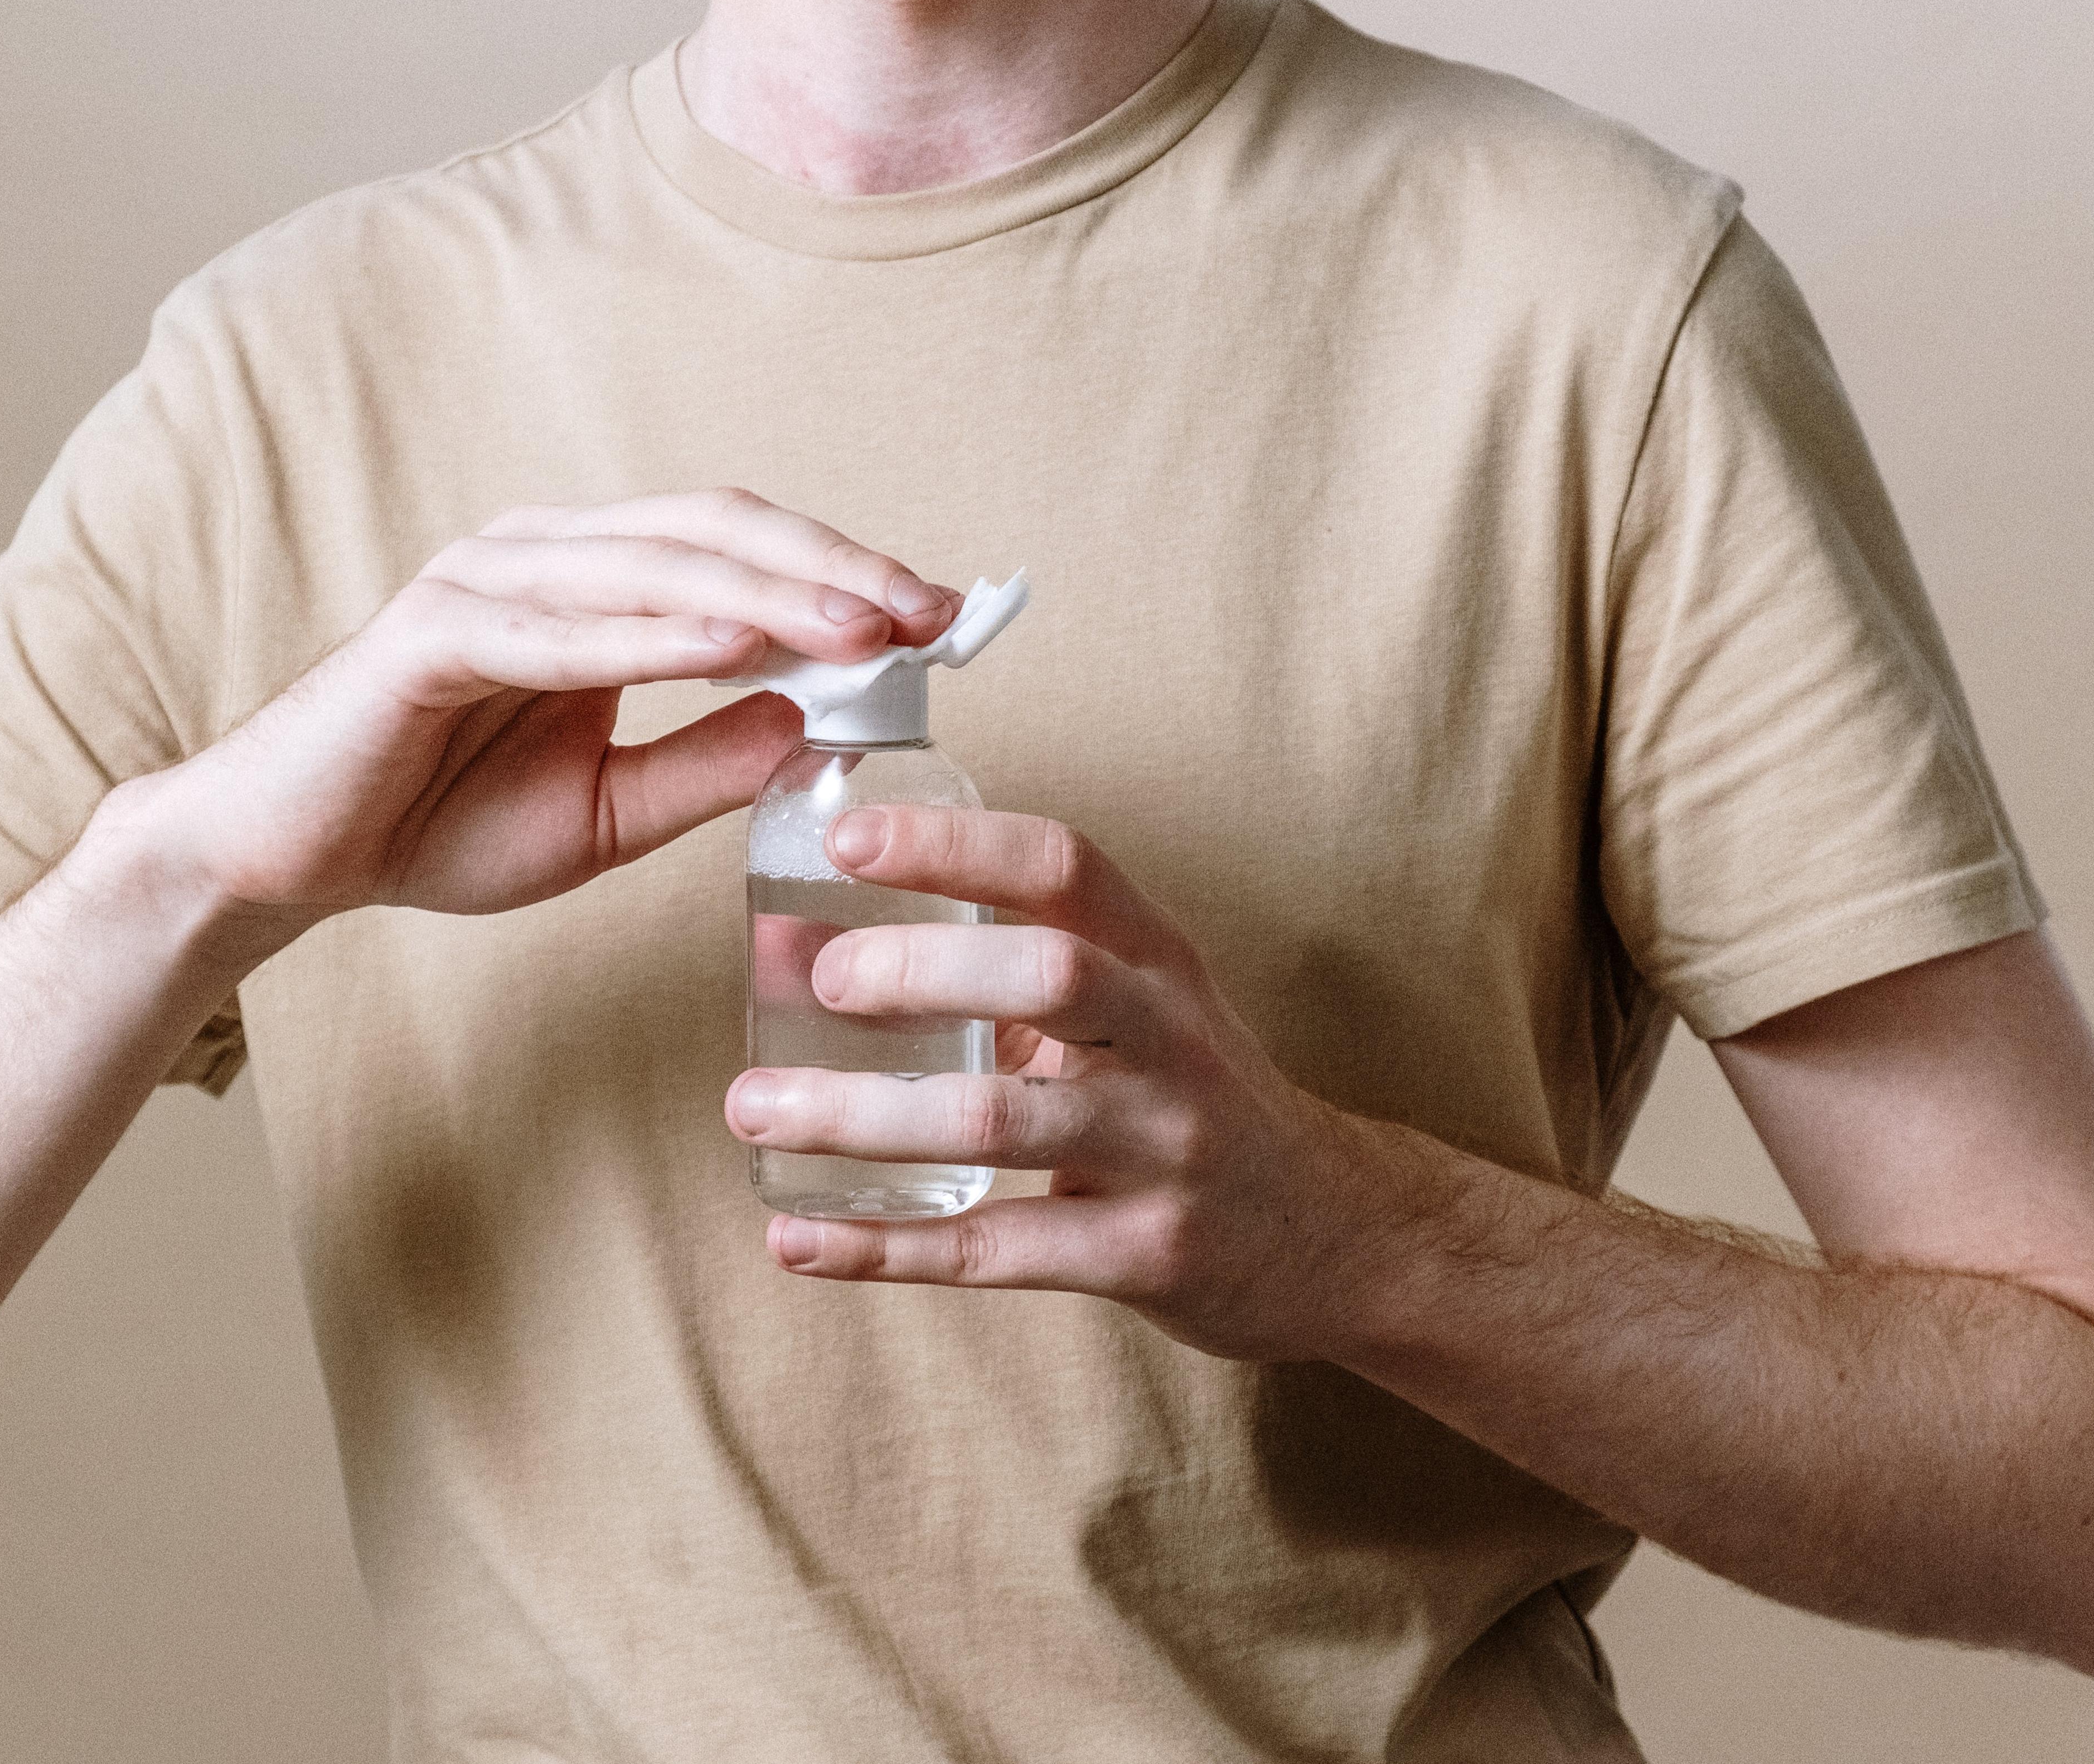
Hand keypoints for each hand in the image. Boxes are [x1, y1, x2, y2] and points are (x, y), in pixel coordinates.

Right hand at [102, 489, 956, 932]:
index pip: (741, 554)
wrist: (291, 859)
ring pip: (653, 567)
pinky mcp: (432, 635)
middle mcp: (544, 559)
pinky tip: (739, 649)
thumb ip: (707, 765)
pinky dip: (653, 636)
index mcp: (593, 586)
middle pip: (715, 533)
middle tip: (927, 613)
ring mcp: (485, 585)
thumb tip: (816, 724)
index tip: (942, 620)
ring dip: (767, 594)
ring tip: (863, 627)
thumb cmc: (438, 826)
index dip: (843, 575)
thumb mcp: (609, 814)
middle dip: (831, 569)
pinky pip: (562, 630)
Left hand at [724, 806, 1410, 1361]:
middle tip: (817, 979)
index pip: (1063, 866)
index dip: (954, 844)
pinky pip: (997, 1250)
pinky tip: (798, 1237)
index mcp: (1156, 959)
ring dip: (863, 1115)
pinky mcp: (1147, 1255)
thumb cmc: (1191, 1101)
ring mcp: (1164, 1151)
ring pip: (1000, 1122)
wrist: (1337, 1236)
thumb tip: (798, 947)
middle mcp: (1168, 1041)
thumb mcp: (1133, 1012)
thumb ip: (997, 976)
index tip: (849, 838)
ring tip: (756, 1109)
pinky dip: (884, 1246)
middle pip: (1046, 976)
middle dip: (918, 970)